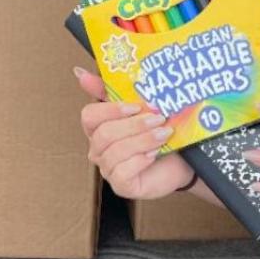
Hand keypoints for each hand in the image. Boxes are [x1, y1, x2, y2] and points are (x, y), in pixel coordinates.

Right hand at [74, 67, 194, 199]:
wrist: (181, 161)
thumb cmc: (157, 133)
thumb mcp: (138, 108)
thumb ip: (109, 90)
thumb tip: (78, 73)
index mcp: (98, 128)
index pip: (89, 116)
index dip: (110, 110)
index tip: (135, 106)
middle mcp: (99, 150)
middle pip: (104, 134)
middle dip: (134, 125)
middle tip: (158, 118)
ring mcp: (108, 169)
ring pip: (116, 152)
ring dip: (143, 140)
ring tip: (163, 134)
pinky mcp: (121, 186)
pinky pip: (123, 172)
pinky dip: (140, 160)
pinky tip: (154, 154)